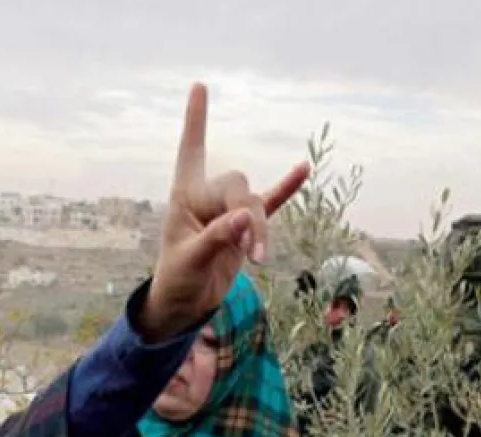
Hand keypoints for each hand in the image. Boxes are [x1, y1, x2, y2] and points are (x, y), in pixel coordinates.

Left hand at [140, 83, 311, 341]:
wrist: (185, 305)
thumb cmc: (177, 280)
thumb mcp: (191, 261)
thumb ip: (217, 238)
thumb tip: (246, 217)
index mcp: (184, 195)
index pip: (191, 150)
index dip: (196, 119)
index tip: (199, 86)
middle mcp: (206, 196)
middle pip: (237, 185)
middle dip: (249, 215)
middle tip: (253, 253)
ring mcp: (229, 209)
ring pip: (256, 201)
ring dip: (262, 227)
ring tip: (259, 258)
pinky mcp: (246, 226)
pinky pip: (271, 202)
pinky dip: (286, 189)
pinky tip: (303, 169)